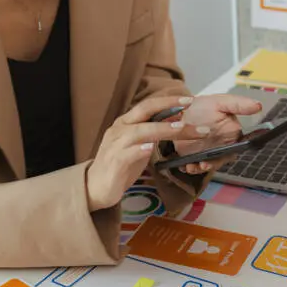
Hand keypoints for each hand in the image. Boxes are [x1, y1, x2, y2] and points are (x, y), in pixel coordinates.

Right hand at [86, 96, 214, 210]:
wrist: (97, 187)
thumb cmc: (122, 165)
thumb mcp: (141, 145)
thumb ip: (155, 132)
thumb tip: (177, 119)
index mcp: (126, 123)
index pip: (148, 105)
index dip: (168, 101)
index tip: (189, 100)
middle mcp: (119, 129)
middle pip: (144, 112)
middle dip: (167, 106)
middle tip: (189, 105)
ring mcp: (115, 145)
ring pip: (139, 131)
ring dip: (161, 128)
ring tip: (179, 127)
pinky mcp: (114, 163)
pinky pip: (126, 154)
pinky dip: (139, 150)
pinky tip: (150, 148)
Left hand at [172, 94, 261, 175]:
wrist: (181, 109)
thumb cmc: (204, 106)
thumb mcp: (221, 102)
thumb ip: (239, 105)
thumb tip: (258, 106)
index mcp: (231, 135)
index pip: (235, 148)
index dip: (228, 153)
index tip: (223, 154)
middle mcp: (221, 147)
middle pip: (220, 160)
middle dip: (212, 164)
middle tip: (204, 164)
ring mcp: (207, 153)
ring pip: (206, 165)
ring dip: (199, 168)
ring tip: (193, 166)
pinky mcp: (193, 157)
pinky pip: (193, 166)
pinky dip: (189, 167)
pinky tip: (184, 165)